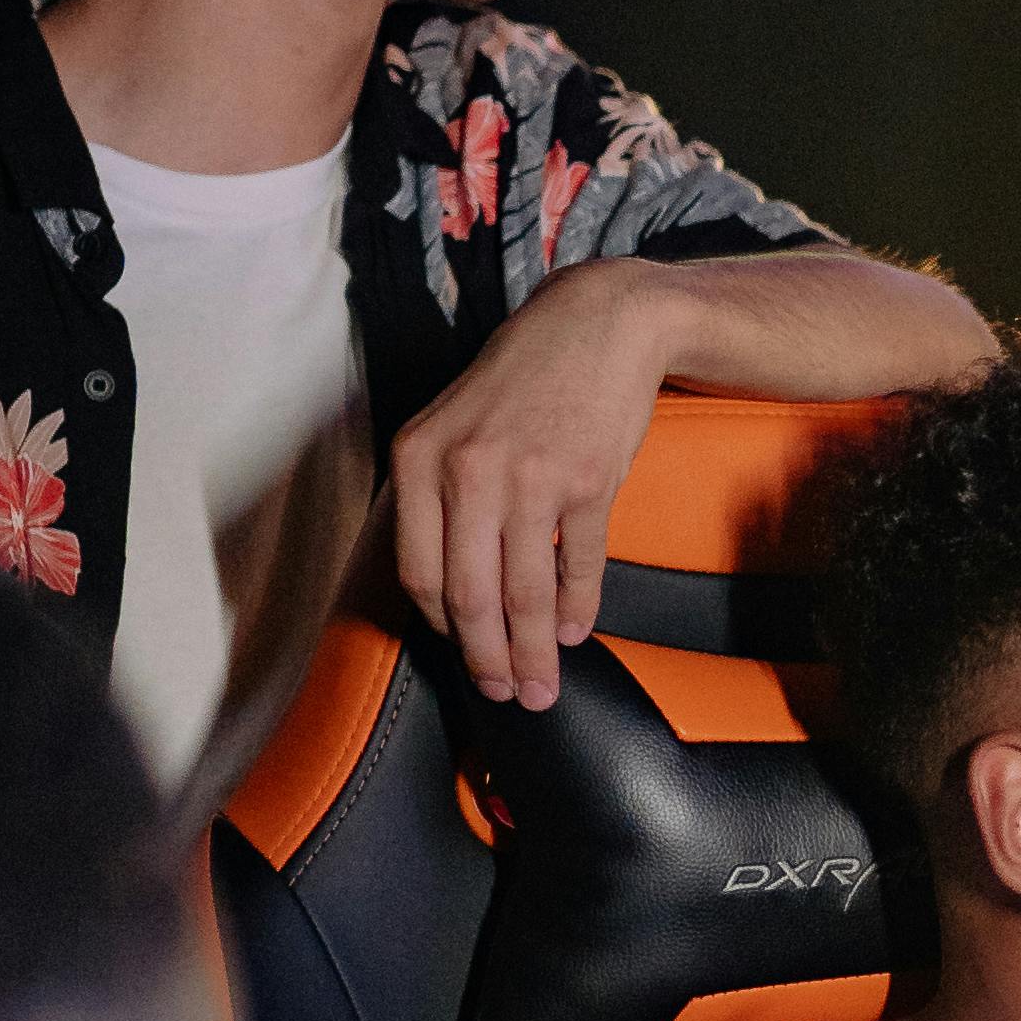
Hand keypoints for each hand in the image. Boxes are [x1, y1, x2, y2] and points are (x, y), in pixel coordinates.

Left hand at [389, 261, 678, 708]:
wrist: (600, 323)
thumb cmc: (524, 377)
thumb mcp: (454, 422)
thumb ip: (438, 494)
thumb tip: (445, 585)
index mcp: (421, 458)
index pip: (420, 572)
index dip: (443, 627)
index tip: (463, 657)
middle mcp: (468, 470)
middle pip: (471, 594)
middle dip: (488, 658)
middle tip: (504, 696)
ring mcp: (530, 476)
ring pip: (525, 591)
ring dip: (534, 651)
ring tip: (541, 687)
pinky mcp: (588, 480)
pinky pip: (578, 564)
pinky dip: (577, 607)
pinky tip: (575, 632)